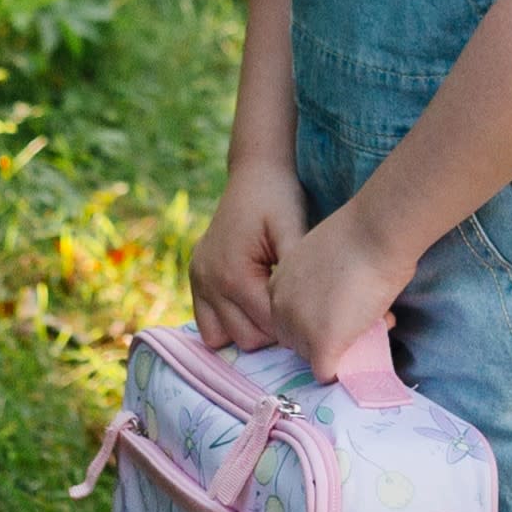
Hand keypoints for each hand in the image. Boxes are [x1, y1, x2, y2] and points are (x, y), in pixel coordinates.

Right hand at [190, 156, 306, 350]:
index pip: (268, 326)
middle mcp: (208, 281)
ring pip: (221, 338)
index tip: (315, 318)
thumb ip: (297, 274)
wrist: (255, 172)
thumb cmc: (279, 198)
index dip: (295, 327)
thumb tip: (312, 313)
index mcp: (233, 274)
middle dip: (273, 332)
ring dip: (248, 331)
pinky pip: (208, 322)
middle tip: (297, 312)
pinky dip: (229, 322)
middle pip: (246, 339)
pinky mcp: (196, 277)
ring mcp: (198, 280)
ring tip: (272, 309)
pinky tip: (253, 305)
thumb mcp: (294, 231)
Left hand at [269, 201, 413, 380]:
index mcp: (278, 285)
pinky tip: (363, 353)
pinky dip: (343, 369)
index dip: (315, 320)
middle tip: (356, 323)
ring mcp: (299, 328)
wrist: (373, 233)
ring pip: (312, 359)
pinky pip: (327, 372)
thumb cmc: (358, 235)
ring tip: (369, 331)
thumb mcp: (322, 259)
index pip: (287, 320)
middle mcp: (280, 308)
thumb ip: (319, 284)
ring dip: (338, 352)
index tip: (339, 312)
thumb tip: (338, 304)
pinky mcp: (322, 344)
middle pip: (295, 342)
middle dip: (324, 338)